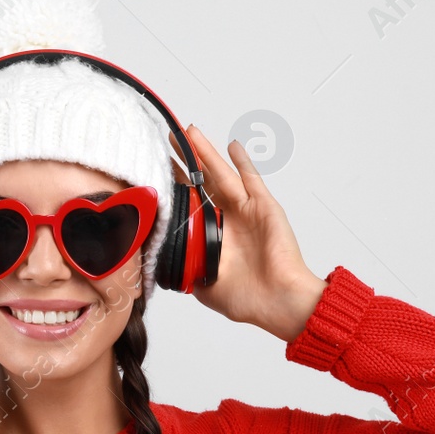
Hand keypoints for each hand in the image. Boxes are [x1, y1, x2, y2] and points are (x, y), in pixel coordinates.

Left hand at [172, 124, 326, 341]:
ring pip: (221, 174)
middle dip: (185, 161)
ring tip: (189, 132)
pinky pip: (251, 179)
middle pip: (202, 182)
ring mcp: (246, 211)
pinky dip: (243, 162)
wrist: (278, 301)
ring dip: (206, 153)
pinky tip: (232, 146)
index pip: (189, 205)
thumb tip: (161, 262)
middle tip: (168, 141)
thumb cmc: (249, 299)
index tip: (156, 172)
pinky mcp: (263, 207)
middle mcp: (229, 220)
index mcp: (214, 237)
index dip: (175, 188)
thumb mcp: (204, 286)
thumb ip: (186, 270)